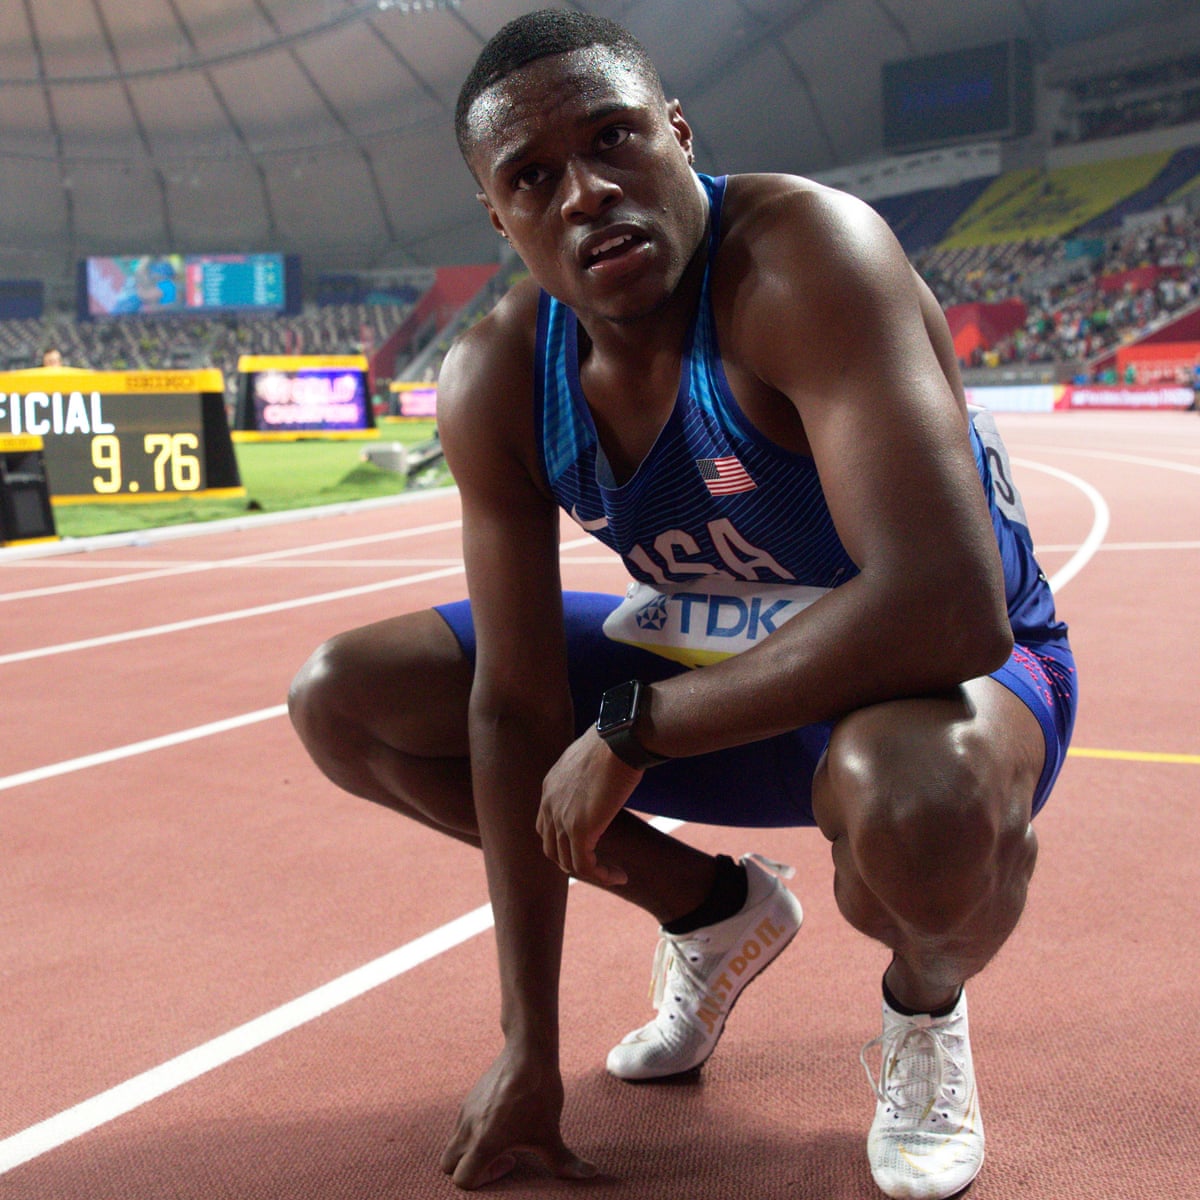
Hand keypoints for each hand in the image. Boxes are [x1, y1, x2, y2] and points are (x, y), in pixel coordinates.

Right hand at [440, 1043, 595, 1188]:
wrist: (528, 1052)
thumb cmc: (539, 1094)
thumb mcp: (551, 1133)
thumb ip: (564, 1163)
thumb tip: (591, 1175)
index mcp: (484, 1144)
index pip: (462, 1180)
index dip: (485, 1180)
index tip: (510, 1161)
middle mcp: (467, 1128)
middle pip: (447, 1164)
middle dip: (468, 1168)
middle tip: (499, 1154)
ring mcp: (466, 1110)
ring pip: (454, 1142)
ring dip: (472, 1147)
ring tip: (504, 1134)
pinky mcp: (470, 1096)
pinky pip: (462, 1122)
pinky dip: (474, 1129)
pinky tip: (503, 1116)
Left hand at [536, 727, 642, 885]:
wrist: (620, 737)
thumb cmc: (616, 740)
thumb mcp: (592, 757)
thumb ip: (590, 774)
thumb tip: (608, 775)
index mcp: (550, 786)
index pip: (547, 825)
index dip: (565, 841)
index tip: (591, 846)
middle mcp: (549, 803)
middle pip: (551, 847)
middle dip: (573, 861)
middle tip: (599, 867)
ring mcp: (561, 818)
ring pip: (567, 861)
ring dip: (593, 873)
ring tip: (615, 875)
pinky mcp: (579, 829)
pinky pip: (585, 865)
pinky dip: (601, 876)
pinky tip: (619, 876)